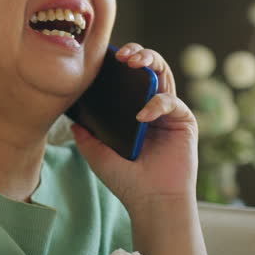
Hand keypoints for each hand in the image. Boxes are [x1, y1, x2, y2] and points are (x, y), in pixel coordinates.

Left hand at [71, 42, 198, 212]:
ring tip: (134, 62)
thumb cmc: (125, 179)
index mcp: (133, 110)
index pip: (129, 77)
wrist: (150, 201)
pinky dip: (157, 104)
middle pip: (150, 68)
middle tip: (123, 54)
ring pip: (164, 75)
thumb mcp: (96, 152)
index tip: (104, 56)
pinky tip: (143, 116)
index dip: (120, 62)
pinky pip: (172, 101)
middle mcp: (152, 107)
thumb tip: (70, 116)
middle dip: (138, 53)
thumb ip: (84, 133)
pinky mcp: (184, 121)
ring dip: (151, 62)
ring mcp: (169, 112)